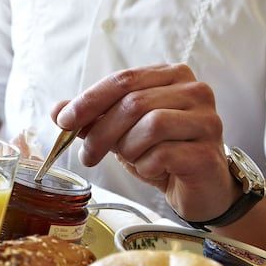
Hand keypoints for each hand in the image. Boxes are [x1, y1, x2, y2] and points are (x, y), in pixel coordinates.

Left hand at [52, 63, 239, 221]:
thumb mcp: (123, 132)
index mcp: (172, 76)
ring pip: (150, 126)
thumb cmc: (163, 154)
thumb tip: (58, 111)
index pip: (123, 79)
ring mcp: (206, 120)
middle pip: (134, 103)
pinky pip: (163, 154)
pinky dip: (146, 165)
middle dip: (101, 132)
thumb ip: (94, 118)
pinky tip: (152, 169)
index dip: (89, 100)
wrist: (200, 189)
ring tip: (131, 160)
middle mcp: (195, 91)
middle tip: (87, 155)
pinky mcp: (207, 152)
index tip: (64, 121)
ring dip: (128, 149)